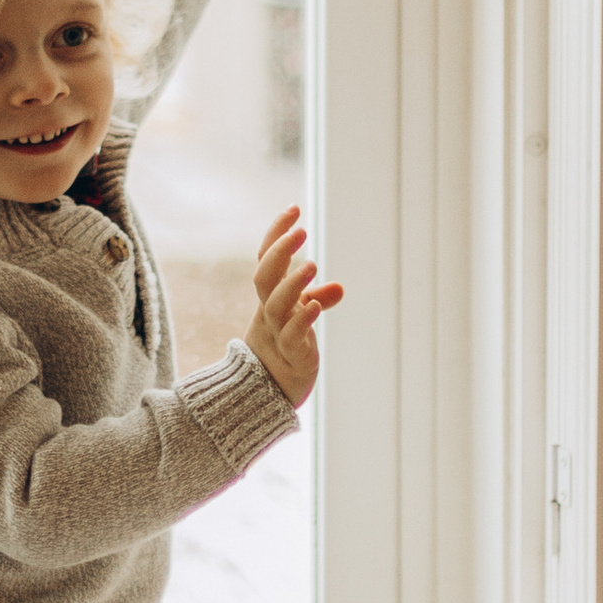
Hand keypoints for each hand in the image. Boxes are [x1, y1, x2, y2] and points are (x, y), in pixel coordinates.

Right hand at [244, 206, 341, 408]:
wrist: (269, 395)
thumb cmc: (284, 352)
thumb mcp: (300, 321)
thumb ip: (316, 301)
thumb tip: (339, 288)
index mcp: (269, 298)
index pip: (265, 258)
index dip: (276, 233)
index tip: (295, 208)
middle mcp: (269, 312)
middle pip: (263, 276)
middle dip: (279, 251)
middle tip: (301, 231)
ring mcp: (276, 334)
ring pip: (275, 304)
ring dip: (292, 284)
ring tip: (311, 265)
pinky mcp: (291, 356)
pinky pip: (292, 335)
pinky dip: (303, 319)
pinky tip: (316, 306)